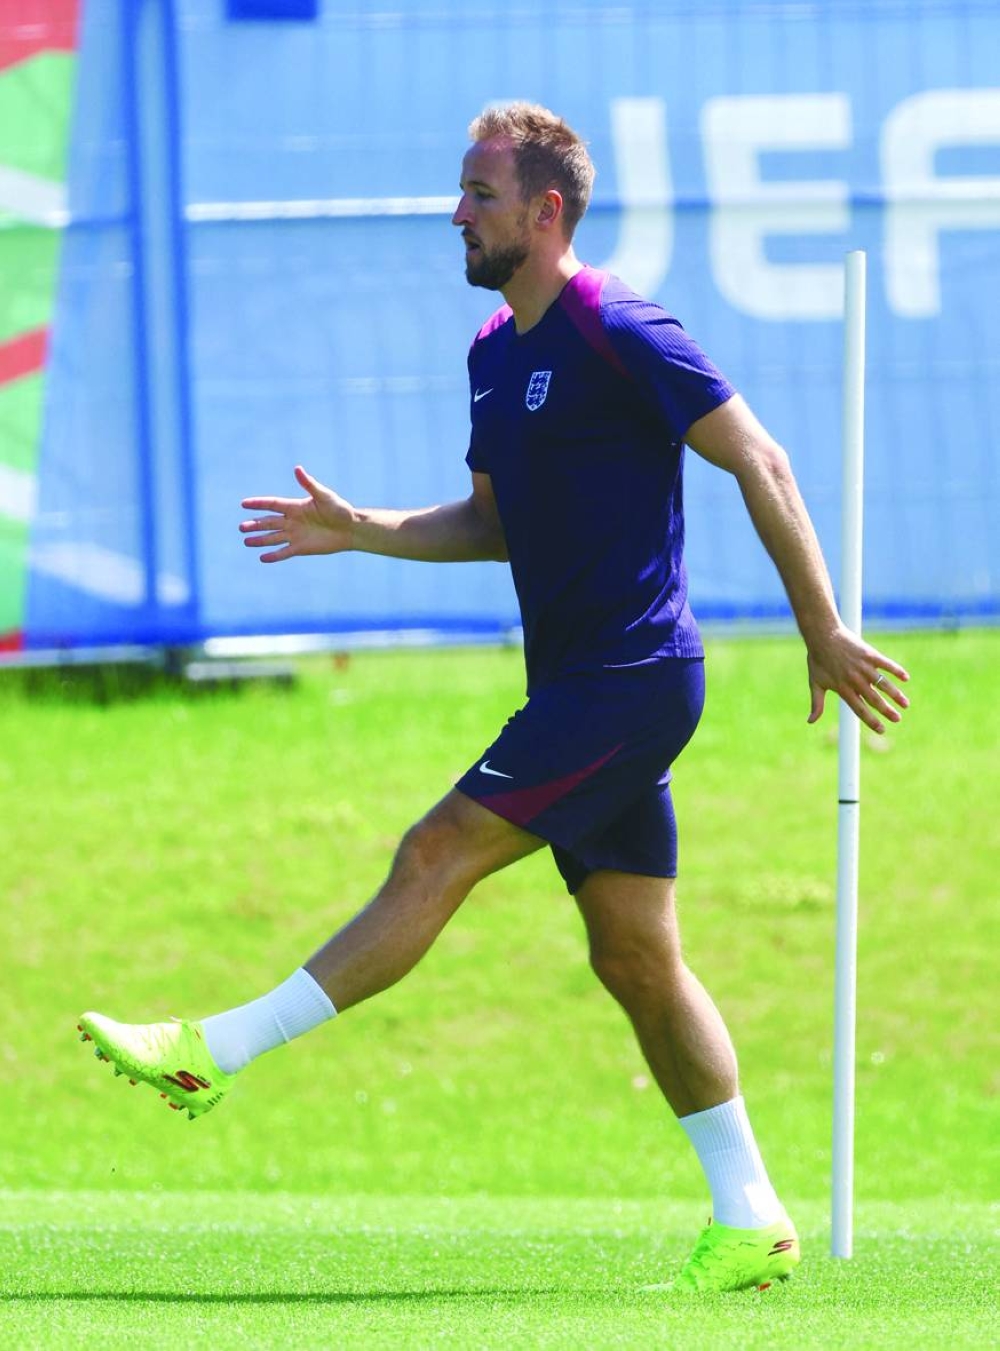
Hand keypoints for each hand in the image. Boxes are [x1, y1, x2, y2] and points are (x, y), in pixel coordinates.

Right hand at [239, 466, 356, 562]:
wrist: (351, 529)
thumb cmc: (340, 510)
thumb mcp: (324, 496)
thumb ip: (309, 485)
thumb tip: (297, 469)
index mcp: (295, 507)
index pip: (272, 504)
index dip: (258, 504)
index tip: (244, 503)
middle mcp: (292, 521)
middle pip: (269, 523)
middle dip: (255, 525)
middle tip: (241, 527)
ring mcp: (295, 535)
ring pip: (273, 538)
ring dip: (260, 540)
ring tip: (246, 541)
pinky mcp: (301, 548)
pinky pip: (284, 552)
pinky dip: (274, 555)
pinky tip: (262, 558)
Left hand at [807, 625, 909, 734]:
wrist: (822, 636)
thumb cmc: (818, 660)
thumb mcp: (815, 683)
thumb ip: (817, 704)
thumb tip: (810, 722)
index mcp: (843, 689)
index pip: (860, 710)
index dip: (871, 721)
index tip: (882, 730)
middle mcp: (855, 680)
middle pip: (874, 699)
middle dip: (887, 711)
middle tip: (897, 719)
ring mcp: (863, 667)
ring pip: (883, 684)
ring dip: (895, 694)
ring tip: (905, 704)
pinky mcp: (869, 654)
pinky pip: (886, 664)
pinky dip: (896, 670)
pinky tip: (906, 678)